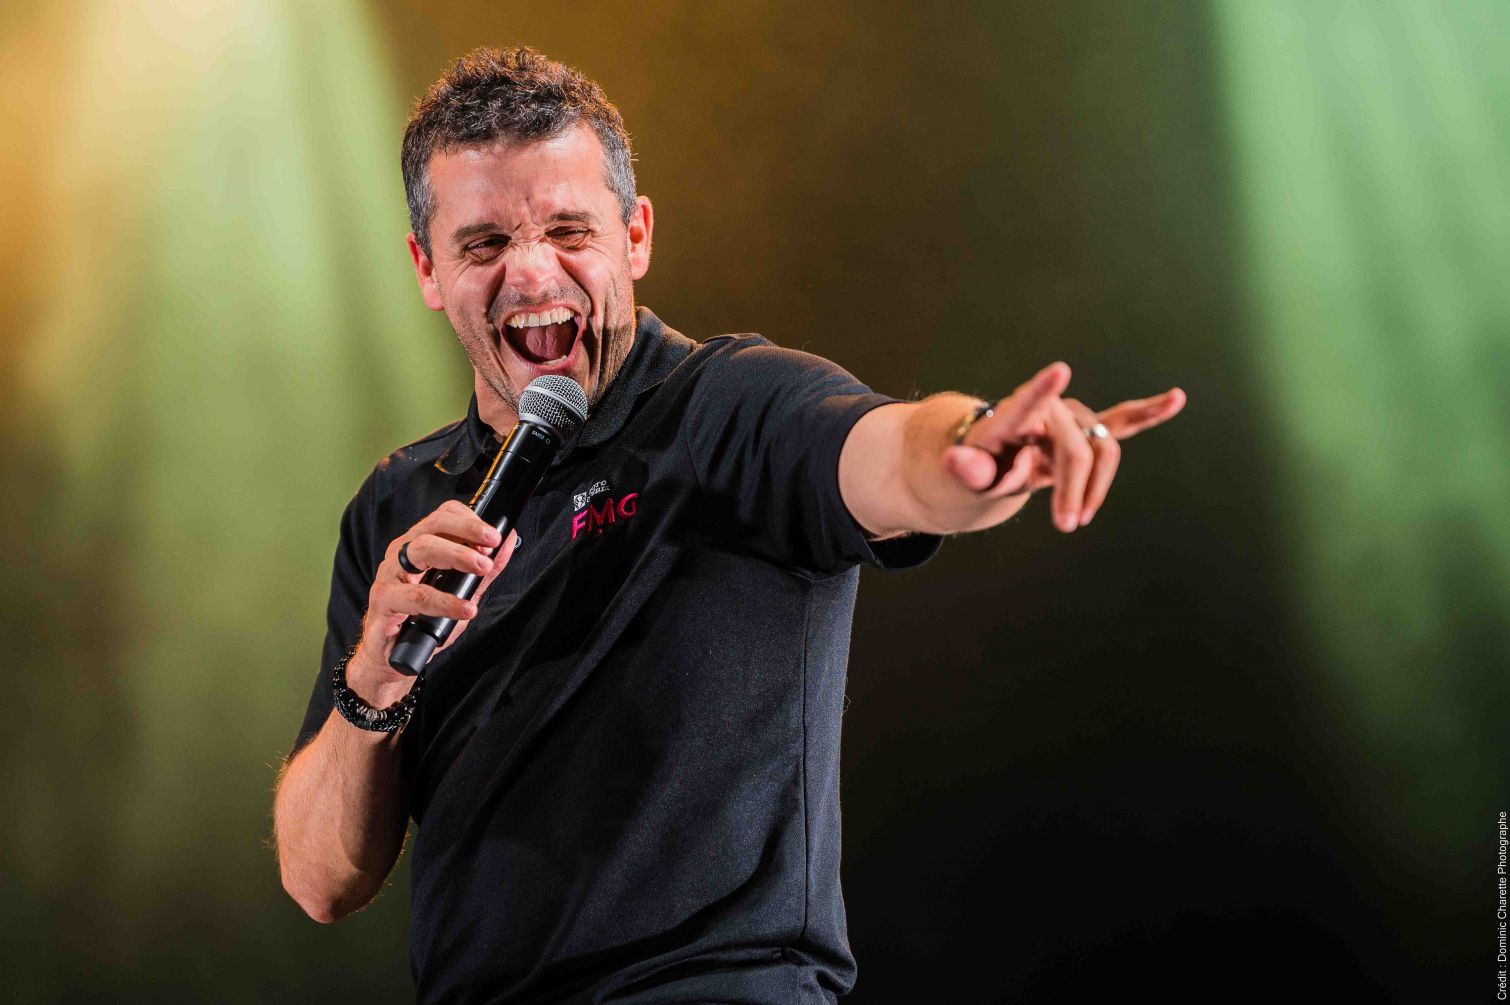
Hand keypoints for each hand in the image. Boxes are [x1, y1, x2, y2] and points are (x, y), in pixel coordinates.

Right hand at [346, 500, 518, 704]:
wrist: (392, 659)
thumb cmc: (422, 621)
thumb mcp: (459, 593)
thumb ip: (483, 571)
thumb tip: (508, 543)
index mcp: (417, 546)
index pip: (442, 516)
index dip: (469, 520)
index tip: (493, 534)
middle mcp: (401, 555)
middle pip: (432, 526)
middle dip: (467, 530)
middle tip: (492, 544)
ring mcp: (389, 577)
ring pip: (422, 550)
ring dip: (457, 556)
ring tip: (482, 568)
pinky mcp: (384, 602)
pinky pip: (416, 596)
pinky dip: (444, 601)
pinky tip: (465, 609)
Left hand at [943, 362, 1185, 531]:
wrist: (990, 459)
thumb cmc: (977, 465)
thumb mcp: (966, 476)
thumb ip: (968, 470)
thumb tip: (958, 461)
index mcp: (1012, 416)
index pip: (1026, 403)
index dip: (1041, 390)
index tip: (1059, 371)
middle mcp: (1048, 409)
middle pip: (1076, 449)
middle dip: (1074, 490)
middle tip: (1065, 525)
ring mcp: (1072, 418)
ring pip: (1101, 451)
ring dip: (1095, 488)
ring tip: (1077, 519)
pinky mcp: (1089, 430)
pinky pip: (1123, 422)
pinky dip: (1148, 414)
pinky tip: (1177, 399)